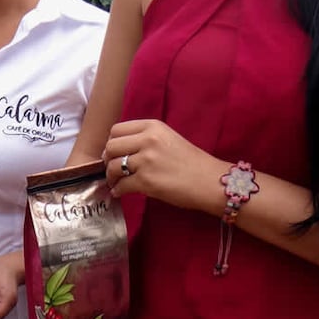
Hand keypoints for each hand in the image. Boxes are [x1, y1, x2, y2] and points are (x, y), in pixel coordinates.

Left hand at [104, 119, 224, 213]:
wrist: (210, 181)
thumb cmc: (191, 162)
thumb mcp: (168, 138)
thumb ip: (145, 139)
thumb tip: (119, 149)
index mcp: (152, 126)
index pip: (117, 130)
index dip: (113, 143)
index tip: (116, 153)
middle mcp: (147, 139)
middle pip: (111, 147)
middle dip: (109, 160)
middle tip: (114, 169)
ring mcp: (146, 160)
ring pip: (113, 166)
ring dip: (112, 177)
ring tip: (117, 183)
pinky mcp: (146, 181)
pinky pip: (121, 186)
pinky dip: (118, 191)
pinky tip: (120, 193)